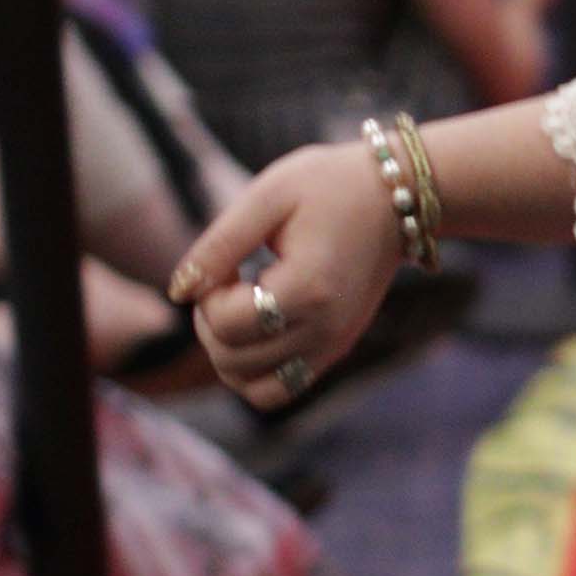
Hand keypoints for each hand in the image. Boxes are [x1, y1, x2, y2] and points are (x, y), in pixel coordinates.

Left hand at [169, 140, 399, 412]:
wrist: (397, 197)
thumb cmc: (328, 185)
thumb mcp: (267, 196)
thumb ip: (218, 245)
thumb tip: (177, 292)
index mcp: (309, 287)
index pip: (227, 324)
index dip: (207, 295)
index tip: (227, 262)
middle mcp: (326, 328)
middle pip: (234, 361)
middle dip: (210, 324)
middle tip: (226, 282)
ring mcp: (333, 345)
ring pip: (253, 388)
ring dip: (227, 355)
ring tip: (238, 309)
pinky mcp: (336, 350)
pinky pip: (280, 390)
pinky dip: (254, 373)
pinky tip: (256, 329)